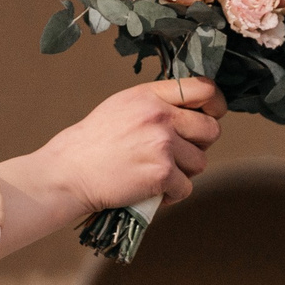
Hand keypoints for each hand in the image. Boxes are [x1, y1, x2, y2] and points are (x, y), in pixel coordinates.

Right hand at [36, 76, 224, 215]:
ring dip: (184, 172)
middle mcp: (159, 117)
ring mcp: (162, 146)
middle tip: (178, 154)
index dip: (214, 105)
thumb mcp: (123, 106)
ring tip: (158, 173)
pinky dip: (172, 194)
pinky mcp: (161, 174)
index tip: (210, 115)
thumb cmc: (94, 143)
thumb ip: (157, 103)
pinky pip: (186, 187)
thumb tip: (193, 111)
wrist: (70, 172)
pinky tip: (153, 190)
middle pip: (211, 130)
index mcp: (150, 96)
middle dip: (199, 145)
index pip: (204, 90)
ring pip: (200, 162)